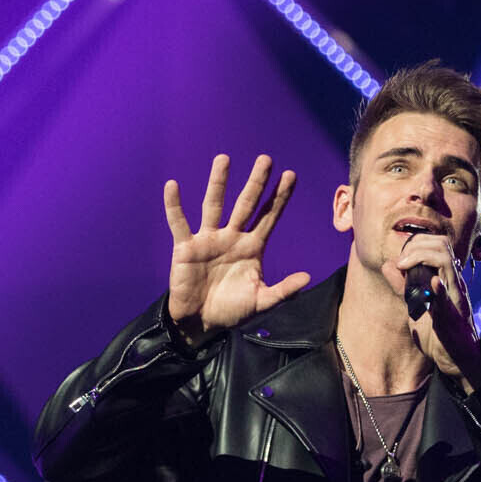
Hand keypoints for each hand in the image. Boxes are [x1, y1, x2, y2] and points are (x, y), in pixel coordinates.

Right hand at [164, 154, 310, 344]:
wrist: (200, 323)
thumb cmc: (232, 311)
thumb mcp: (262, 302)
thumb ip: (284, 290)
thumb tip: (307, 277)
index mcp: (252, 247)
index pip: (269, 216)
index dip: (279, 197)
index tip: (291, 175)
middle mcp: (231, 237)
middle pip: (246, 204)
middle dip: (256, 182)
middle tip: (266, 159)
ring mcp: (208, 240)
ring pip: (214, 205)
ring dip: (218, 182)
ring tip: (224, 159)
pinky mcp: (186, 247)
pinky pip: (179, 223)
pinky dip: (174, 205)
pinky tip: (173, 186)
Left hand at [400, 230, 480, 391]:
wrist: (457, 360)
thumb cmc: (439, 333)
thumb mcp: (417, 306)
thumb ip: (403, 287)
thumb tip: (388, 265)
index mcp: (447, 279)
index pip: (438, 244)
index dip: (417, 242)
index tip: (400, 258)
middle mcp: (453, 284)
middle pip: (443, 246)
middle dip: (417, 245)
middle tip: (401, 262)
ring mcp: (455, 298)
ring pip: (447, 263)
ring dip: (423, 257)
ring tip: (405, 266)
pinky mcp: (453, 317)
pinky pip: (447, 298)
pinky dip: (439, 289)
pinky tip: (432, 283)